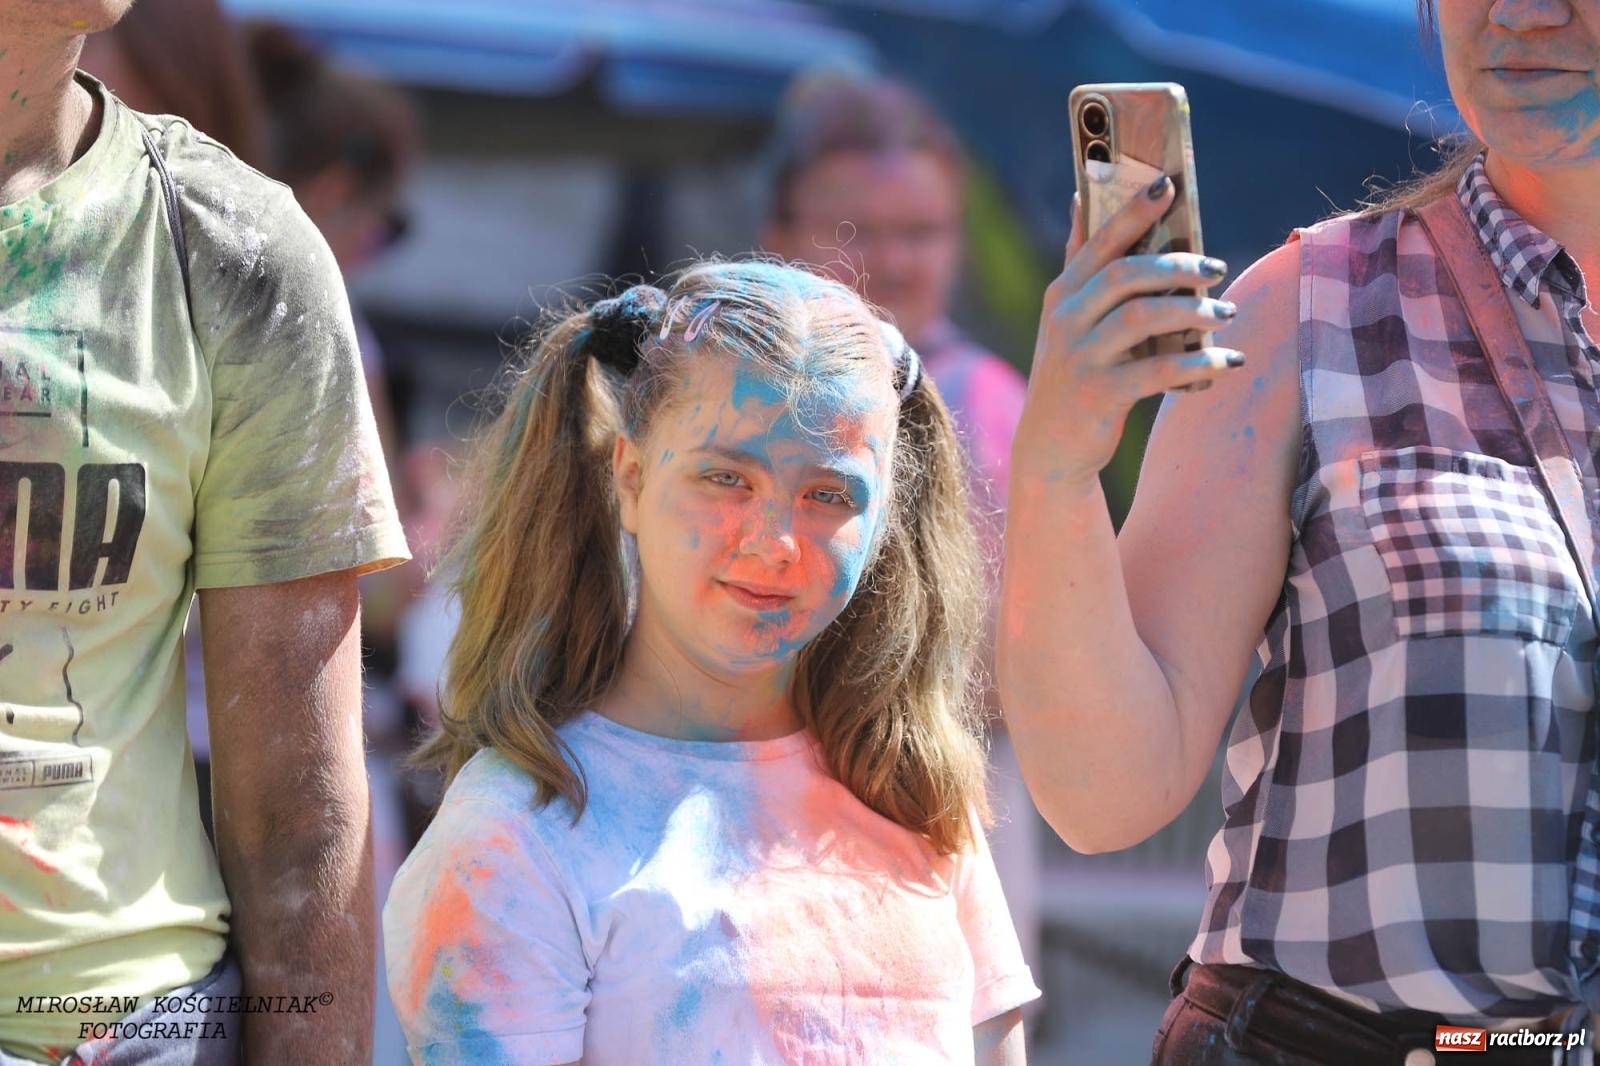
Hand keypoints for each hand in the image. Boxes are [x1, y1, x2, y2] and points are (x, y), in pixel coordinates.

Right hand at [1019, 175, 1242, 488]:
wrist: (1050, 445)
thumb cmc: (1071, 370)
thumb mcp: (1066, 315)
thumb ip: (1080, 260)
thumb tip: (1082, 197)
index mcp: (1062, 293)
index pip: (1100, 242)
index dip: (1133, 212)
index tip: (1168, 184)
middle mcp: (1066, 320)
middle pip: (1124, 276)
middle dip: (1175, 266)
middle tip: (1216, 268)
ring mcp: (1080, 357)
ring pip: (1141, 318)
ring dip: (1191, 312)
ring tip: (1226, 313)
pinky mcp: (1099, 395)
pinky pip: (1156, 372)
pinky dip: (1197, 365)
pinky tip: (1228, 362)